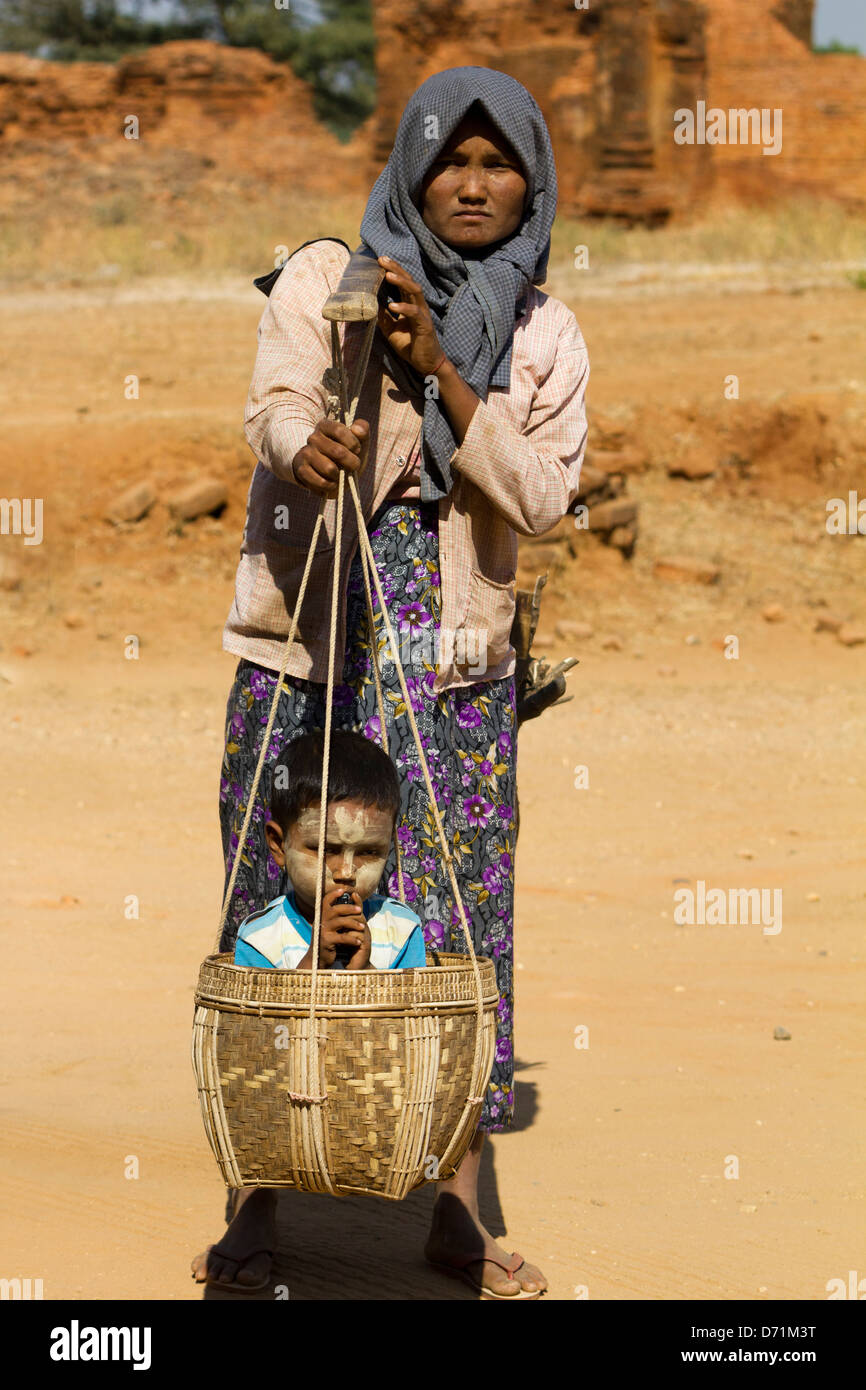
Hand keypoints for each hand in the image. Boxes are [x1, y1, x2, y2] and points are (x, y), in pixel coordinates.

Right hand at [291, 417, 369, 497]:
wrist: (331, 475)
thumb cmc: (348, 455)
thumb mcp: (358, 442)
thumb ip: (362, 430)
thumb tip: (356, 430)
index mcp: (325, 426)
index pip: (339, 431)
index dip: (353, 443)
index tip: (357, 450)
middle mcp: (313, 438)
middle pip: (338, 452)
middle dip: (351, 463)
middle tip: (352, 467)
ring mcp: (306, 454)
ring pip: (329, 469)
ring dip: (340, 476)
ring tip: (339, 475)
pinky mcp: (301, 471)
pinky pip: (320, 482)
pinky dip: (330, 487)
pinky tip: (331, 484)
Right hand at [319, 887, 370, 969]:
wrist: (318, 958)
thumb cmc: (328, 940)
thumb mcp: (330, 926)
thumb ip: (336, 916)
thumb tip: (348, 903)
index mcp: (322, 916)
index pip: (325, 901)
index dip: (333, 894)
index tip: (343, 890)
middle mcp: (320, 921)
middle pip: (335, 909)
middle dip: (349, 908)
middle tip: (360, 910)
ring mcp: (323, 931)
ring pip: (341, 922)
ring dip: (354, 924)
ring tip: (363, 927)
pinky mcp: (327, 941)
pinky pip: (342, 937)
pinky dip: (352, 939)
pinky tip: (359, 942)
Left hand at [376, 256, 446, 377]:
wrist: (425, 363)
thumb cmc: (410, 345)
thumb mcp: (391, 329)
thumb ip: (383, 316)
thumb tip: (370, 305)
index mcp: (410, 304)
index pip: (401, 282)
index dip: (392, 270)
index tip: (379, 260)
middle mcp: (417, 305)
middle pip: (408, 280)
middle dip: (395, 269)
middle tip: (382, 259)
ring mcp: (422, 313)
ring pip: (414, 291)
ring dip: (401, 281)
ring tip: (387, 275)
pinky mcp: (425, 325)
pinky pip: (415, 312)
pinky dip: (403, 308)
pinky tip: (392, 305)